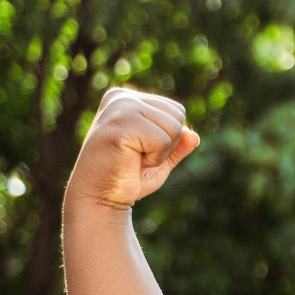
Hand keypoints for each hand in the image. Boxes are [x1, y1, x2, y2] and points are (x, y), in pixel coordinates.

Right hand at [66, 88, 199, 210]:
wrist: (100, 197)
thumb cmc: (127, 178)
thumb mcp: (160, 159)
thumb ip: (178, 145)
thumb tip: (194, 136)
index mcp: (128, 98)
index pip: (177, 110)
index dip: (169, 138)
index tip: (140, 150)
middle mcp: (122, 97)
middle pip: (179, 115)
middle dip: (168, 144)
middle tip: (137, 156)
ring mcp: (120, 107)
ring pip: (175, 127)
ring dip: (161, 153)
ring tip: (133, 158)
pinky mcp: (121, 123)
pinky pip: (164, 141)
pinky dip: (155, 159)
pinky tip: (130, 161)